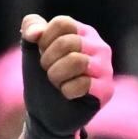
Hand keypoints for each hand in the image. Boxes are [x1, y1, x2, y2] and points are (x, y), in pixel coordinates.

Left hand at [15, 12, 108, 138]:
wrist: (45, 115)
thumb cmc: (42, 79)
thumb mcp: (31, 50)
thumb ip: (31, 28)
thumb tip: (35, 33)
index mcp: (83, 32)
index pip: (62, 23)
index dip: (44, 40)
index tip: (42, 54)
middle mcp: (99, 47)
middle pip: (68, 43)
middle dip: (48, 61)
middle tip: (49, 72)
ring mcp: (106, 68)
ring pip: (77, 61)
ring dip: (56, 76)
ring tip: (57, 83)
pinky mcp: (106, 89)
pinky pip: (83, 84)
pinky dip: (67, 91)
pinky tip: (68, 95)